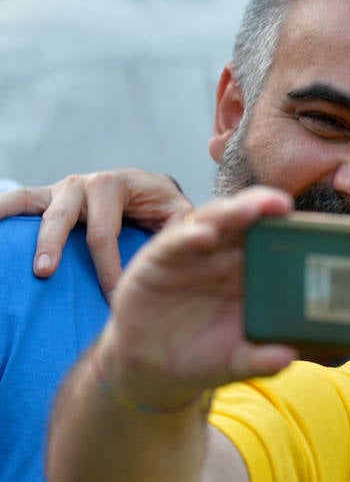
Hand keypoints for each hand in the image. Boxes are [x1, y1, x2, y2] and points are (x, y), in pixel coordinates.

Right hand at [0, 170, 193, 295]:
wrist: (147, 189)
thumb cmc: (164, 207)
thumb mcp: (178, 213)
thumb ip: (184, 227)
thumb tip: (197, 240)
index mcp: (116, 185)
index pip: (104, 232)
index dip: (106, 267)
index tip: (112, 298)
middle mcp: (84, 183)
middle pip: (63, 218)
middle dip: (53, 245)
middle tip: (44, 273)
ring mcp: (61, 189)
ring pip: (33, 206)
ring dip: (24, 231)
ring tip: (19, 257)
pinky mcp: (45, 196)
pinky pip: (18, 201)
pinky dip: (1, 210)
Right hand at [96, 186, 296, 408]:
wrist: (153, 369)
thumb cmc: (204, 356)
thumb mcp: (237, 361)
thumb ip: (261, 360)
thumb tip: (288, 358)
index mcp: (251, 275)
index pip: (273, 243)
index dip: (289, 231)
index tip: (312, 227)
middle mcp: (225, 257)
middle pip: (247, 223)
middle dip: (263, 209)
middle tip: (282, 204)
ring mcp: (192, 255)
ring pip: (214, 222)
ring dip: (230, 212)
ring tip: (248, 209)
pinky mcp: (158, 261)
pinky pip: (173, 243)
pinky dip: (187, 236)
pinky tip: (203, 234)